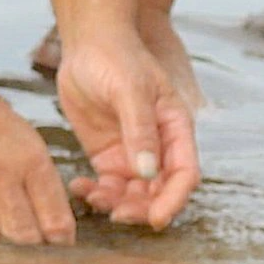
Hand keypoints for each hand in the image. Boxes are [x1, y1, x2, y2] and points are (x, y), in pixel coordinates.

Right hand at [0, 87, 74, 245]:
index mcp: (32, 162)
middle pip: (24, 238)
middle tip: (28, 241)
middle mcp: (0, 176)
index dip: (61, 243)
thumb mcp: (31, 148)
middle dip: (30, 246)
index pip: (56, 223)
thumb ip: (44, 190)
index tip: (58, 246)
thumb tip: (56, 237)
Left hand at [54, 27, 201, 229]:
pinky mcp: (106, 155)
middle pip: (158, 192)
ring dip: (116, 204)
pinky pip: (106, 185)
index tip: (156, 218)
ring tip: (92, 198)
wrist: (88, 45)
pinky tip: (78, 188)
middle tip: (116, 215)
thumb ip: (140, 130)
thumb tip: (148, 171)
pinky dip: (95, 193)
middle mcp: (158, 148)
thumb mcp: (131, 91)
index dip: (174, 200)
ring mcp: (132, 154)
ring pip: (132, 194)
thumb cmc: (118, 59)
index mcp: (176, 131)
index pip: (184, 175)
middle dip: (141, 208)